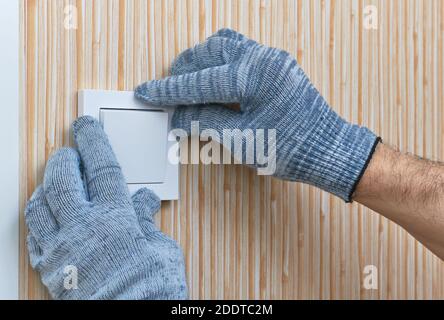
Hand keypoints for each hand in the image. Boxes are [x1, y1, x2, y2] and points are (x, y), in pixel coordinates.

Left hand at [25, 116, 187, 299]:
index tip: (86, 125)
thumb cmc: (151, 292)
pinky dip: (37, 219)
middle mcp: (84, 228)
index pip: (102, 167)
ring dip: (44, 186)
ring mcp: (62, 248)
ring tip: (54, 181)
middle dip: (63, 158)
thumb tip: (145, 204)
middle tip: (70, 151)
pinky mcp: (51, 269)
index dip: (94, 141)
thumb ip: (149, 223)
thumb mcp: (163, 251)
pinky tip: (46, 216)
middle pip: (62, 179)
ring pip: (39, 204)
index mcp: (116, 219)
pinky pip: (33, 235)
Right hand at [135, 28, 379, 201]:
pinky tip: (212, 73)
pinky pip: (242, 49)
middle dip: (182, 71)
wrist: (327, 149)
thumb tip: (177, 114)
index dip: (168, 90)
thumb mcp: (240, 139)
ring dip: (201, 60)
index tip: (147, 92)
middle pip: (208, 54)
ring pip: (224, 46)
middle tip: (165, 89)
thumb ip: (205, 121)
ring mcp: (272, 58)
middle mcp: (262, 58)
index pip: (198, 81)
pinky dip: (221, 59)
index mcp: (252, 77)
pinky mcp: (276, 64)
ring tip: (185, 79)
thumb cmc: (290, 148)